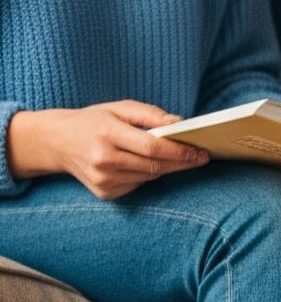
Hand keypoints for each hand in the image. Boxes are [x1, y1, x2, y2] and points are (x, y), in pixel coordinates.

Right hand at [6, 103, 209, 199]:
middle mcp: (104, 160)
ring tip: (181, 158)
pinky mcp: (104, 193)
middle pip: (154, 165)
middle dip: (181, 162)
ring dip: (166, 168)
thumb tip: (180, 123)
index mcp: (108, 134)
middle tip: (201, 157)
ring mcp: (103, 180)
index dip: (180, 151)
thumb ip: (150, 114)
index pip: (152, 147)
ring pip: (148, 177)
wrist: (57, 142)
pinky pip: (137, 184)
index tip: (200, 151)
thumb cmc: (93, 121)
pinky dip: (147, 175)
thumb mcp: (119, 108)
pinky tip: (146, 164)